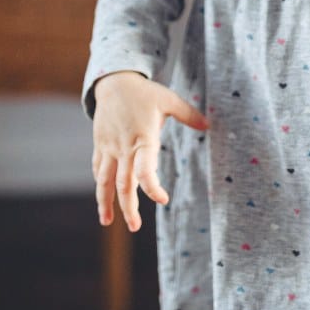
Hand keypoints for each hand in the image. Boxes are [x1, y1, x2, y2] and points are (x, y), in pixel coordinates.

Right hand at [92, 71, 209, 231]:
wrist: (114, 81)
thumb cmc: (145, 93)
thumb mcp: (169, 100)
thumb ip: (189, 115)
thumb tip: (209, 125)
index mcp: (143, 137)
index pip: (145, 168)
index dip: (152, 186)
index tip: (163, 199)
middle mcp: (124, 146)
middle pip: (124, 182)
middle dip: (128, 207)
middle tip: (135, 228)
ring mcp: (109, 147)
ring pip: (105, 180)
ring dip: (105, 203)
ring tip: (108, 223)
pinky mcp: (100, 145)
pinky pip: (99, 169)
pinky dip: (101, 184)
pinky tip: (104, 198)